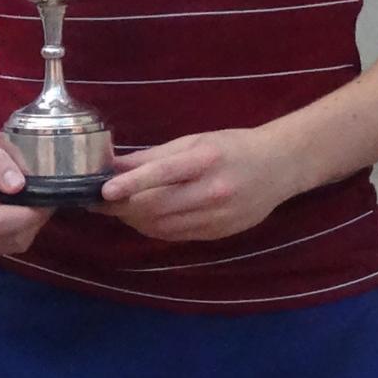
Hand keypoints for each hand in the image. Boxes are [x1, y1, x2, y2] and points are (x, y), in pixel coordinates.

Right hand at [0, 118, 52, 261]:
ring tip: (28, 203)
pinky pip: (6, 248)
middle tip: (42, 196)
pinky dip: (18, 233)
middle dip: (34, 219)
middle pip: (9, 237)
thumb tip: (18, 186)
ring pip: (12, 245)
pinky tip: (16, 214)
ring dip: (28, 227)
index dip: (28, 215)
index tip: (46, 199)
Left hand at [96, 126, 302, 243]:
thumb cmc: (232, 148)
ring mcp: (217, 217)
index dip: (131, 184)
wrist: (279, 168)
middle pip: (157, 206)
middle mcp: (213, 191)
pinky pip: (175, 236)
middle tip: (99, 202)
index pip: (162, 174)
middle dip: (122, 207)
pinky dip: (153, 228)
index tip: (104, 191)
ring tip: (117, 210)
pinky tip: (143, 219)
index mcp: (206, 160)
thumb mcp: (195, 141)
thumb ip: (153, 156)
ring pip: (162, 226)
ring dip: (134, 220)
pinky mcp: (218, 234)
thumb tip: (113, 165)